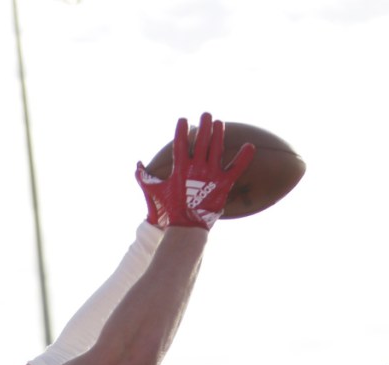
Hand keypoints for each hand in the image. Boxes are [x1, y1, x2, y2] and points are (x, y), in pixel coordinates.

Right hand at [136, 113, 255, 229]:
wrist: (186, 226)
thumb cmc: (170, 208)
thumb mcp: (155, 191)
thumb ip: (145, 177)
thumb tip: (137, 165)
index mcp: (180, 168)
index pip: (180, 143)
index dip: (182, 130)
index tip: (184, 119)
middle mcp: (196, 168)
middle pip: (201, 141)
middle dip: (204, 126)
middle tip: (207, 115)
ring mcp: (210, 175)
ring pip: (216, 149)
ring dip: (219, 134)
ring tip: (219, 123)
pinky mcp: (223, 184)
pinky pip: (236, 168)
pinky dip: (244, 158)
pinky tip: (251, 146)